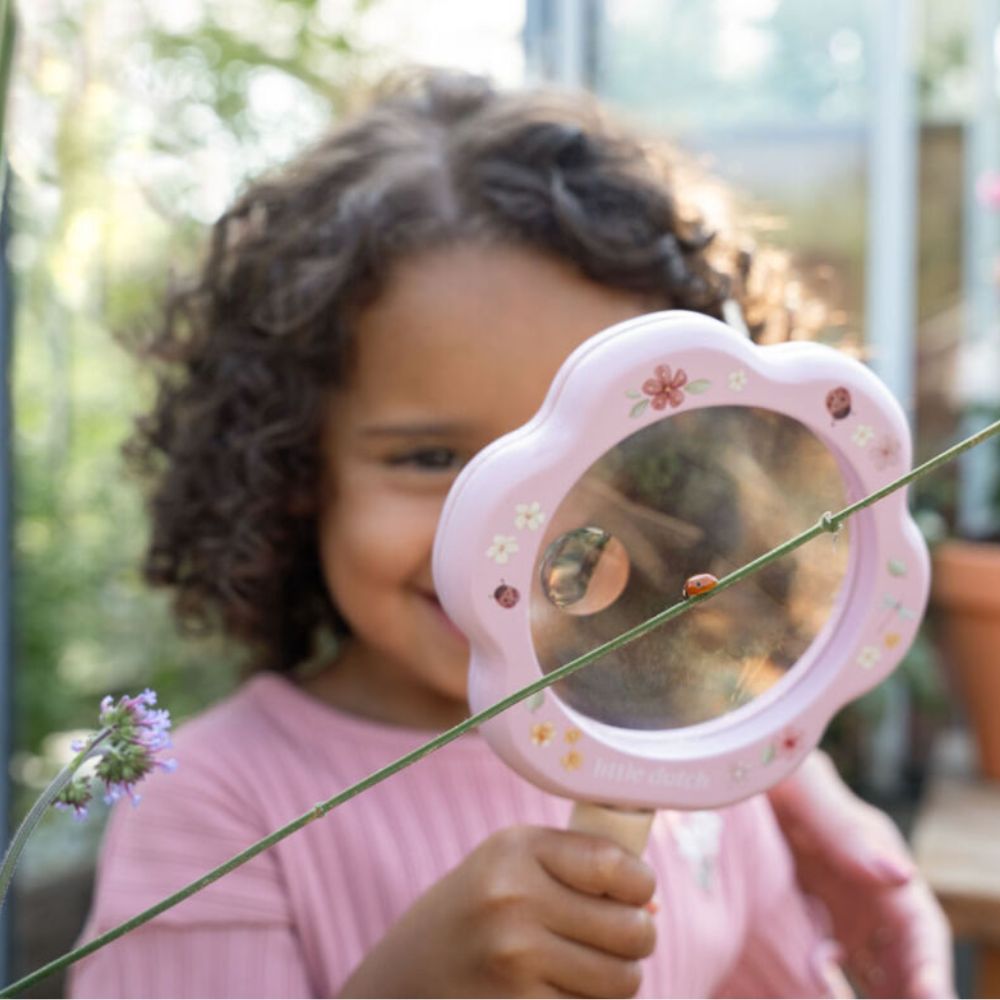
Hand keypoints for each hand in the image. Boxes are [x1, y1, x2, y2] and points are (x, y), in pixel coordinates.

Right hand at [339, 825, 656, 997]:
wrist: (400, 981)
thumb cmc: (470, 916)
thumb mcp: (507, 867)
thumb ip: (575, 870)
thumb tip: (650, 906)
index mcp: (514, 850)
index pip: (615, 865)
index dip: (640, 884)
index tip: (635, 893)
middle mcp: (512, 900)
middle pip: (631, 930)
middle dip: (635, 940)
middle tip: (613, 940)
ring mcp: (514, 961)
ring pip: (622, 982)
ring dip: (616, 981)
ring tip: (583, 969)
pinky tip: (555, 994)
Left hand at [768, 751, 954, 997]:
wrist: (719, 767)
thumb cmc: (765, 765)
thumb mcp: (800, 786)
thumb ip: (843, 828)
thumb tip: (902, 875)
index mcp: (873, 855)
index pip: (918, 924)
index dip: (931, 966)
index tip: (933, 998)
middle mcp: (862, 888)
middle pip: (904, 959)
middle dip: (911, 994)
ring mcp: (833, 907)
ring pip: (874, 970)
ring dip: (881, 999)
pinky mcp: (800, 918)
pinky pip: (828, 968)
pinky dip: (831, 992)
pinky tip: (814, 999)